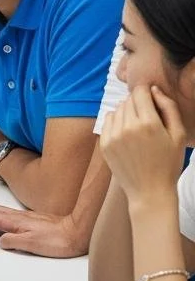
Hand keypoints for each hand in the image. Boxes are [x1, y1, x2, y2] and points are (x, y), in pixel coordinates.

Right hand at [0, 203, 86, 256]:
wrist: (76, 233)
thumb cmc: (59, 239)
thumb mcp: (32, 245)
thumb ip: (12, 242)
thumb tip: (0, 241)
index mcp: (16, 220)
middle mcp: (18, 216)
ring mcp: (24, 217)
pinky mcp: (30, 220)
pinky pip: (7, 217)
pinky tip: (2, 232)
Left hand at [101, 85, 185, 209]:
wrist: (150, 191)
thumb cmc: (168, 163)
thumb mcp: (178, 135)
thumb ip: (168, 108)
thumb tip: (154, 89)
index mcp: (148, 123)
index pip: (140, 92)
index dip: (146, 93)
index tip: (151, 101)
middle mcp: (127, 127)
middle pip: (128, 101)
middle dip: (137, 104)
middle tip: (147, 118)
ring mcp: (113, 136)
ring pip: (117, 110)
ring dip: (126, 113)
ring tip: (137, 127)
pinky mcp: (104, 144)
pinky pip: (107, 121)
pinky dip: (116, 122)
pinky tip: (126, 134)